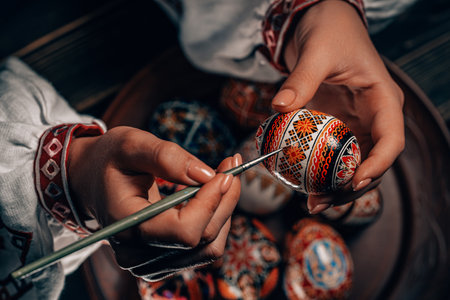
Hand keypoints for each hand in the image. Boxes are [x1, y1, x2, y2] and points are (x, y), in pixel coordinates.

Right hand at [68, 126, 241, 279]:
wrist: (91, 181)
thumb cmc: (109, 160)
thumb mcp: (131, 145)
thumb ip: (166, 157)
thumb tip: (207, 174)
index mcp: (125, 225)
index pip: (183, 231)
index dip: (211, 202)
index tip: (225, 171)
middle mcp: (136, 253)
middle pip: (201, 240)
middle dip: (224, 200)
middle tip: (231, 166)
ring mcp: (149, 263)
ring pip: (209, 248)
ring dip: (224, 211)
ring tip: (223, 178)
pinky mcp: (162, 261)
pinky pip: (203, 249)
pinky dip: (215, 222)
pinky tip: (211, 197)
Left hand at [271, 0, 404, 212]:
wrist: (322, 23)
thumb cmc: (330, 32)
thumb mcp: (317, 51)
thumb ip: (301, 79)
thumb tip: (280, 107)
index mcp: (382, 99)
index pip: (392, 140)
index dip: (377, 165)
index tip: (352, 181)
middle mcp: (374, 117)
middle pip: (373, 161)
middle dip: (352, 186)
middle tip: (322, 200)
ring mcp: (355, 124)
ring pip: (353, 163)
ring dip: (336, 186)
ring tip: (312, 202)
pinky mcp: (336, 126)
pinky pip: (332, 154)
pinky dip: (320, 171)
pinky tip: (302, 183)